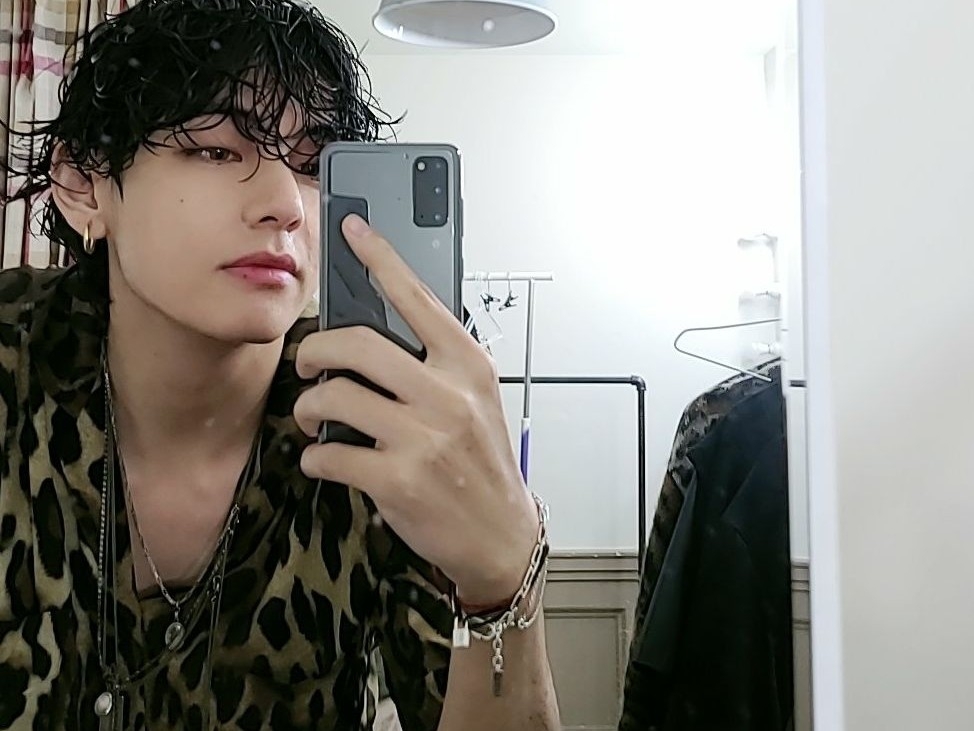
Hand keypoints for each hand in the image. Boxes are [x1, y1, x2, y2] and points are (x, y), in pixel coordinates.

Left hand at [294, 214, 539, 607]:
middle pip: (356, 343)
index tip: (353, 229)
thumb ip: (436, 365)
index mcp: (467, 365)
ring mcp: (423, 437)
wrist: (500, 532)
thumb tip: (376, 337)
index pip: (418, 296)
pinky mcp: (398, 479)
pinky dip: (315, 455)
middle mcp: (447, 394)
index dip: (379, 257)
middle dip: (314, 349)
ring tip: (312, 416)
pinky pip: (329, 453)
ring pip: (333, 395)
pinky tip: (326, 458)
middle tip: (307, 362)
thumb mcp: (476, 401)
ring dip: (307, 406)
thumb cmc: (482, 463)